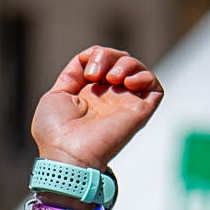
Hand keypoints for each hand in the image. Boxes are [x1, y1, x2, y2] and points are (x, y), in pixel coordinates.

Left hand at [31, 46, 162, 170]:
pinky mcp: (139, 112)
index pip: (102, 60)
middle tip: (95, 73)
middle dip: (108, 56)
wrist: (67, 154)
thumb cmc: (55, 132)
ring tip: (112, 77)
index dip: (95, 55)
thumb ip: (72, 75)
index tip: (86, 72)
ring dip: (126, 63)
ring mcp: (124, 104)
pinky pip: (155, 88)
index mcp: (89, 93)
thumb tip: (87, 61)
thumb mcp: (56, 95)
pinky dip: (145, 76)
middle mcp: (109, 98)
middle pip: (120, 60)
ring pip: (137, 70)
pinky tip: (128, 82)